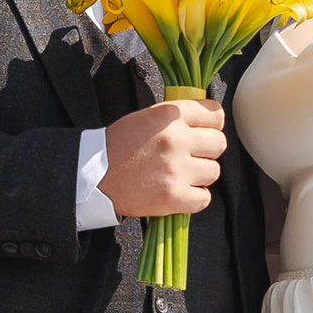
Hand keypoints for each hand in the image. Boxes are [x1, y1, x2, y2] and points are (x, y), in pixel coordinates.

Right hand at [102, 95, 226, 218]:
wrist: (93, 176)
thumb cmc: (118, 145)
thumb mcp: (147, 117)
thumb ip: (178, 117)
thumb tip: (209, 120)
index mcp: (169, 115)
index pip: (215, 114)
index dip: (211, 124)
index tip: (204, 131)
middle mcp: (175, 140)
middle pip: (219, 143)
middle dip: (207, 150)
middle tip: (189, 155)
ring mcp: (175, 170)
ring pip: (214, 171)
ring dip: (200, 175)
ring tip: (179, 174)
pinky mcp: (173, 197)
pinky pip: (204, 198)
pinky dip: (193, 198)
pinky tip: (178, 191)